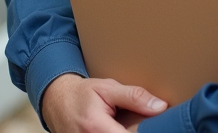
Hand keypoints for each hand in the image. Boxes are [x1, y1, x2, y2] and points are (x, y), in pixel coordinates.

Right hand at [41, 74, 167, 132]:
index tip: (156, 126)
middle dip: (135, 132)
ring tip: (125, 124)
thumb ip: (134, 97)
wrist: (56, 102)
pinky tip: (119, 128)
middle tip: (138, 122)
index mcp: (96, 127)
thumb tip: (160, 107)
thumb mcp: (108, 88)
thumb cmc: (82, 94)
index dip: (145, 132)